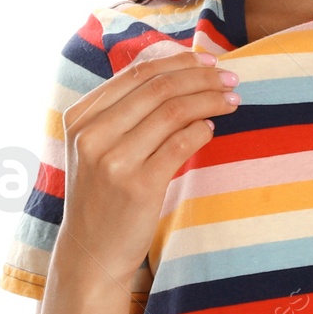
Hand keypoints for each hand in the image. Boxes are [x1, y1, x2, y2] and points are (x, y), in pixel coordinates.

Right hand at [52, 50, 239, 290]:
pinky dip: (202, 131)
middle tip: (231, 78)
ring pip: (173, 111)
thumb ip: (125, 111)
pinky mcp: (138, 186)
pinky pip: (182, 144)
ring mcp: (113, 161)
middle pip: (159, 88)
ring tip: (232, 100)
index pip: (137, 73)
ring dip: (210, 100)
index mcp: (80, 118)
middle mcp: (91, 135)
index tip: (209, 60)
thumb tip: (180, 70)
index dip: (179, 61)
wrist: (91, 252)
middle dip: (202, 77)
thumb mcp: (97, 146)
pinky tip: (212, 129)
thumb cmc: (103, 194)